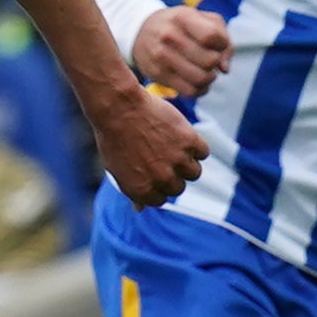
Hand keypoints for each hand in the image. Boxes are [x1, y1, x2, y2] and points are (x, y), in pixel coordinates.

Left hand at [84, 79, 206, 207]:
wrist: (118, 107)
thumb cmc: (114, 136)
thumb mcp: (116, 169)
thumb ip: (131, 189)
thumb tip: (140, 209)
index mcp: (141, 190)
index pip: (161, 200)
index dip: (157, 185)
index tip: (152, 171)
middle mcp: (162, 179)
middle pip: (179, 188)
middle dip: (172, 175)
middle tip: (161, 156)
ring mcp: (177, 161)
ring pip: (194, 173)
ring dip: (187, 162)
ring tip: (171, 146)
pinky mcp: (190, 142)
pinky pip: (203, 152)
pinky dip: (195, 146)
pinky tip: (180, 136)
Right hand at [130, 6, 232, 98]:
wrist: (140, 32)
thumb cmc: (179, 25)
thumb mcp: (201, 18)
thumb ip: (222, 37)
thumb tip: (224, 68)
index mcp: (182, 17)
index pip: (211, 36)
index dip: (221, 44)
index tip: (216, 44)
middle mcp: (169, 36)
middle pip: (209, 60)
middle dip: (216, 63)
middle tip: (210, 60)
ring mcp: (161, 57)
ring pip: (201, 79)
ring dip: (210, 78)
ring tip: (206, 72)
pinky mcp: (157, 75)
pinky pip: (189, 91)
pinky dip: (200, 90)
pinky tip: (198, 82)